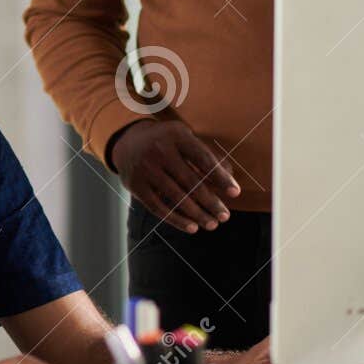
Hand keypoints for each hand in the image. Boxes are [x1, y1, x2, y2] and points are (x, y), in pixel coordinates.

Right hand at [111, 120, 239, 232]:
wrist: (127, 141)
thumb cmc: (167, 143)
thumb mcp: (185, 138)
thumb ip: (206, 155)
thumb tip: (229, 178)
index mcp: (176, 135)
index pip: (203, 159)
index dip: (220, 178)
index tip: (235, 193)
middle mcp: (159, 150)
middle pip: (190, 181)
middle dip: (211, 201)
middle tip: (225, 216)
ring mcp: (145, 168)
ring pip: (176, 196)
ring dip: (197, 214)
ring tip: (212, 224)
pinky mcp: (134, 184)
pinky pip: (158, 207)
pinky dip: (176, 219)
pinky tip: (192, 227)